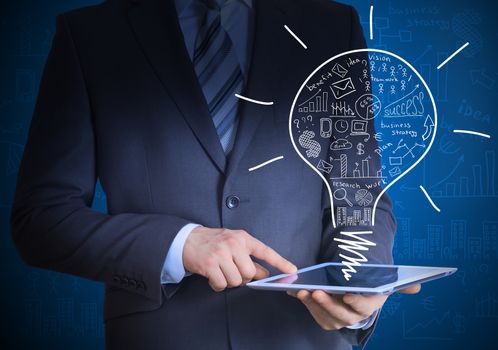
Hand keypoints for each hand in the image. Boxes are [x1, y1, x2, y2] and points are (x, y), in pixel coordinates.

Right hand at [183, 227, 296, 291]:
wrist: (188, 239)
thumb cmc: (214, 242)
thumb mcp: (234, 243)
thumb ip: (249, 256)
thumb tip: (265, 274)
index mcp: (243, 238)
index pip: (265, 251)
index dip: (280, 262)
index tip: (292, 270)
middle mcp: (233, 244)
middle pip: (250, 273)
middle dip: (243, 277)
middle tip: (233, 270)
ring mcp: (220, 254)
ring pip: (236, 281)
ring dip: (229, 281)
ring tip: (221, 271)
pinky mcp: (209, 265)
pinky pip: (221, 285)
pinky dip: (217, 285)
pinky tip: (213, 276)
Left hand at [288, 284, 420, 329]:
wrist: (356, 289)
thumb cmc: (369, 284)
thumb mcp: (384, 282)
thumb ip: (401, 285)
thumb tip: (417, 287)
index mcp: (370, 306)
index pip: (364, 307)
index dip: (355, 302)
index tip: (346, 295)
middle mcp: (354, 317)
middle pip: (341, 315)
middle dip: (328, 304)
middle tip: (316, 291)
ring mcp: (338, 318)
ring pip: (325, 316)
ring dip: (312, 305)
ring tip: (303, 291)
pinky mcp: (325, 317)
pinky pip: (314, 313)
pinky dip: (304, 303)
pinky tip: (296, 292)